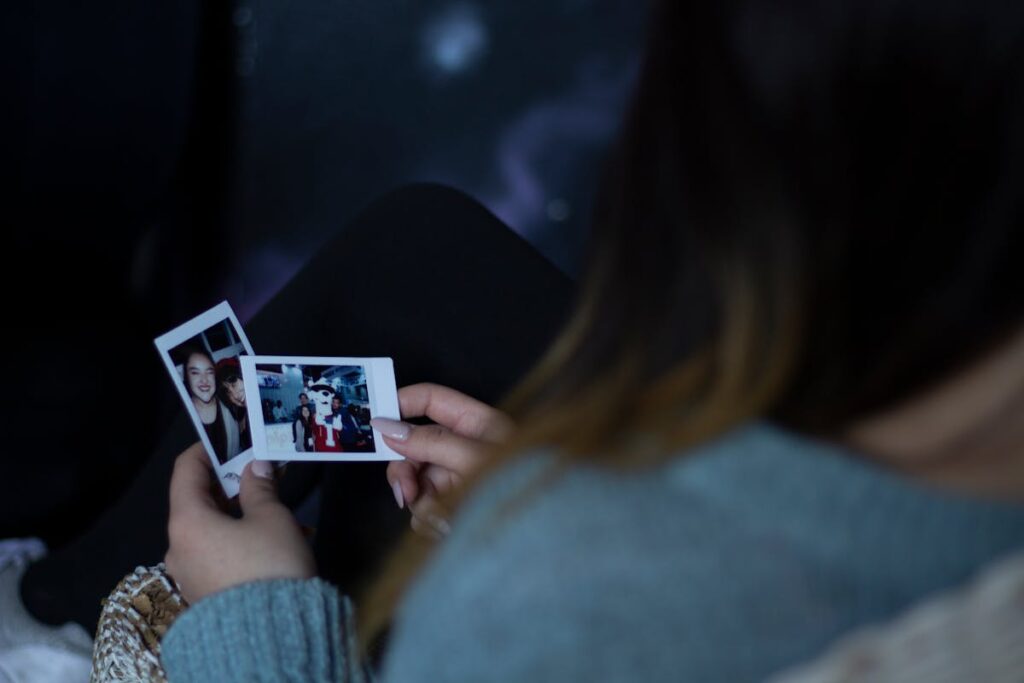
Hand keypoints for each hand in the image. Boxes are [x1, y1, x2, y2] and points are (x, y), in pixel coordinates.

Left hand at [164, 443, 315, 603]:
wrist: (271, 636)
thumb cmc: (268, 565)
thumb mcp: (272, 519)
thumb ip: (261, 488)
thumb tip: (255, 466)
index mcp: (187, 521)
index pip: (185, 471)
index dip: (207, 449)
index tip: (231, 439)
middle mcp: (179, 546)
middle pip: (198, 502)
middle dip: (232, 485)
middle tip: (263, 473)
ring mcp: (189, 573)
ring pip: (213, 530)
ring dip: (243, 515)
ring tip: (282, 514)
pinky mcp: (205, 594)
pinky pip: (220, 554)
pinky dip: (242, 540)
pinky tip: (277, 543)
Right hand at [375, 384, 512, 537]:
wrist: (542, 534)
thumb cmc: (520, 485)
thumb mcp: (474, 458)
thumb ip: (430, 442)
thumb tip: (386, 426)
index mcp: (474, 422)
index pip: (430, 399)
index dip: (400, 403)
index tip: (374, 422)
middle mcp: (462, 447)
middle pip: (413, 445)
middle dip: (405, 470)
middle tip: (406, 493)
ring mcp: (458, 477)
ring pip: (416, 482)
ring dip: (420, 502)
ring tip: (442, 518)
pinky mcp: (456, 506)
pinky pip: (425, 509)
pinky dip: (429, 521)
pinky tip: (447, 530)